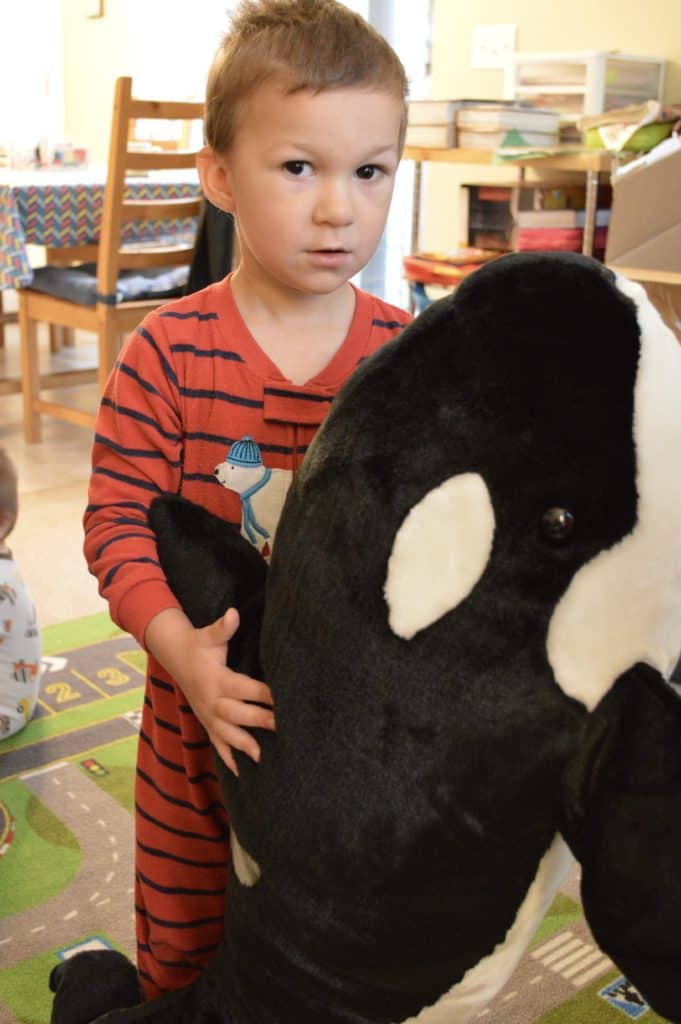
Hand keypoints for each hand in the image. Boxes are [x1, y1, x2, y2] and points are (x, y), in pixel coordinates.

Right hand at [145, 607, 274, 775]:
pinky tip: (242, 773)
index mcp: (216, 679)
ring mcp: (208, 715)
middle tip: (282, 728)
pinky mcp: (206, 723)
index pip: (243, 688)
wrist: (174, 657)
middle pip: (238, 714)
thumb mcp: (208, 636)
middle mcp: (211, 700)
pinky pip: (217, 743)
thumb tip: (233, 614)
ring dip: (245, 745)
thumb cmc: (199, 645)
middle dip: (260, 721)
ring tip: (263, 757)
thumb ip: (222, 628)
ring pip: (227, 733)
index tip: (282, 699)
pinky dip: (228, 758)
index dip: (262, 693)